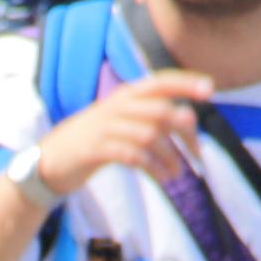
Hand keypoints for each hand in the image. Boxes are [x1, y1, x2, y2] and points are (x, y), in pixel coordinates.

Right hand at [32, 68, 213, 195]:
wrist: (50, 159)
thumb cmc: (94, 141)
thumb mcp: (120, 120)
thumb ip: (149, 116)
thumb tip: (189, 122)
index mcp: (125, 95)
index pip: (160, 82)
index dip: (185, 83)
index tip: (210, 89)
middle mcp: (116, 106)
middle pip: (160, 111)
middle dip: (185, 134)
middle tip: (198, 155)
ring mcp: (105, 127)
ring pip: (150, 135)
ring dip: (170, 157)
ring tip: (176, 174)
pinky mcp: (96, 149)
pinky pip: (133, 155)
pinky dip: (153, 167)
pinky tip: (162, 178)